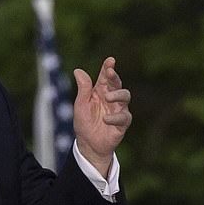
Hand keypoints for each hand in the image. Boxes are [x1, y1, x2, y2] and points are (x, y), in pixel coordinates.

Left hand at [73, 57, 131, 176]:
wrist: (88, 144)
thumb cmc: (84, 122)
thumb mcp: (80, 104)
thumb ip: (83, 89)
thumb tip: (78, 70)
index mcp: (100, 91)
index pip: (106, 76)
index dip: (108, 67)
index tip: (110, 60)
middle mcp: (111, 98)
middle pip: (117, 83)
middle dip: (115, 76)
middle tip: (110, 72)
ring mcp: (118, 109)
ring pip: (125, 96)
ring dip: (118, 94)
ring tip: (107, 97)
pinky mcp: (122, 123)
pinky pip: (124, 117)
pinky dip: (115, 117)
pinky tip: (106, 119)